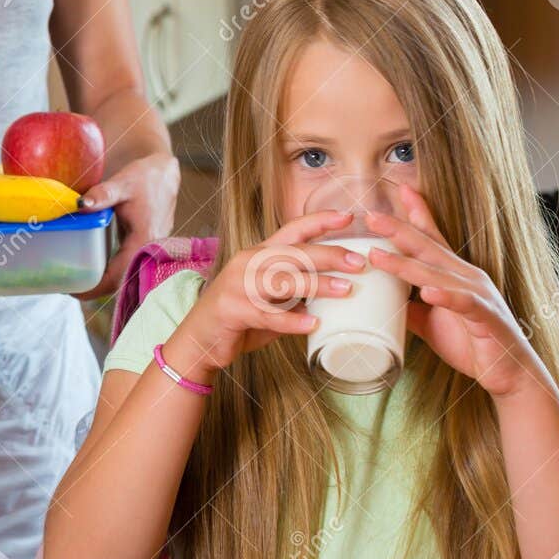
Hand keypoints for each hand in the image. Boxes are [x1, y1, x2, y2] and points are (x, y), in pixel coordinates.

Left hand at [75, 151, 180, 297]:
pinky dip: (109, 269)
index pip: (118, 276)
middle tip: (68, 287)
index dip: (95, 288)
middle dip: (95, 289)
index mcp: (144, 240)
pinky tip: (92, 267)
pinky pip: (126, 264)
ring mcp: (149, 250)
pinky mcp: (145, 246)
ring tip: (76, 281)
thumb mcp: (122, 184)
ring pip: (124, 274)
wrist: (164, 173)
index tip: (74, 291)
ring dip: (102, 281)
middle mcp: (149, 250)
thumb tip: (80, 205)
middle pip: (120, 281)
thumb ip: (103, 195)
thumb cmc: (145, 178)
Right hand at [170, 210, 364, 380]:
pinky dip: (291, 321)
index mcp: (258, 255)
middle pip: (293, 253)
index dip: (319, 222)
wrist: (199, 341)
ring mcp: (238, 285)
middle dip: (329, 255)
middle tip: (359, 262)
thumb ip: (296, 294)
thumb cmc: (239, 319)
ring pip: (282, 280)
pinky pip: (267, 315)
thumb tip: (335, 295)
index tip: (348, 217)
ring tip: (345, 290)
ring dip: (316, 284)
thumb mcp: (270, 299)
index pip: (292, 231)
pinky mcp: (233, 309)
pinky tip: (312, 324)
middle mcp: (247, 263)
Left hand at [364, 185, 542, 398]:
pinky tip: (429, 292)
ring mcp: (478, 295)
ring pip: (438, 274)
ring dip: (406, 264)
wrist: (509, 374)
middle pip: (429, 248)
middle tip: (371, 216)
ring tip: (377, 255)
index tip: (399, 191)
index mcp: (454, 275)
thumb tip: (380, 297)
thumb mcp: (430, 322)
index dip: (417, 216)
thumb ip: (409, 305)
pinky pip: (464, 304)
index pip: (432, 240)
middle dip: (399, 231)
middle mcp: (468, 277)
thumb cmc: (471, 343)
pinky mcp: (486, 317)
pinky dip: (446, 296)